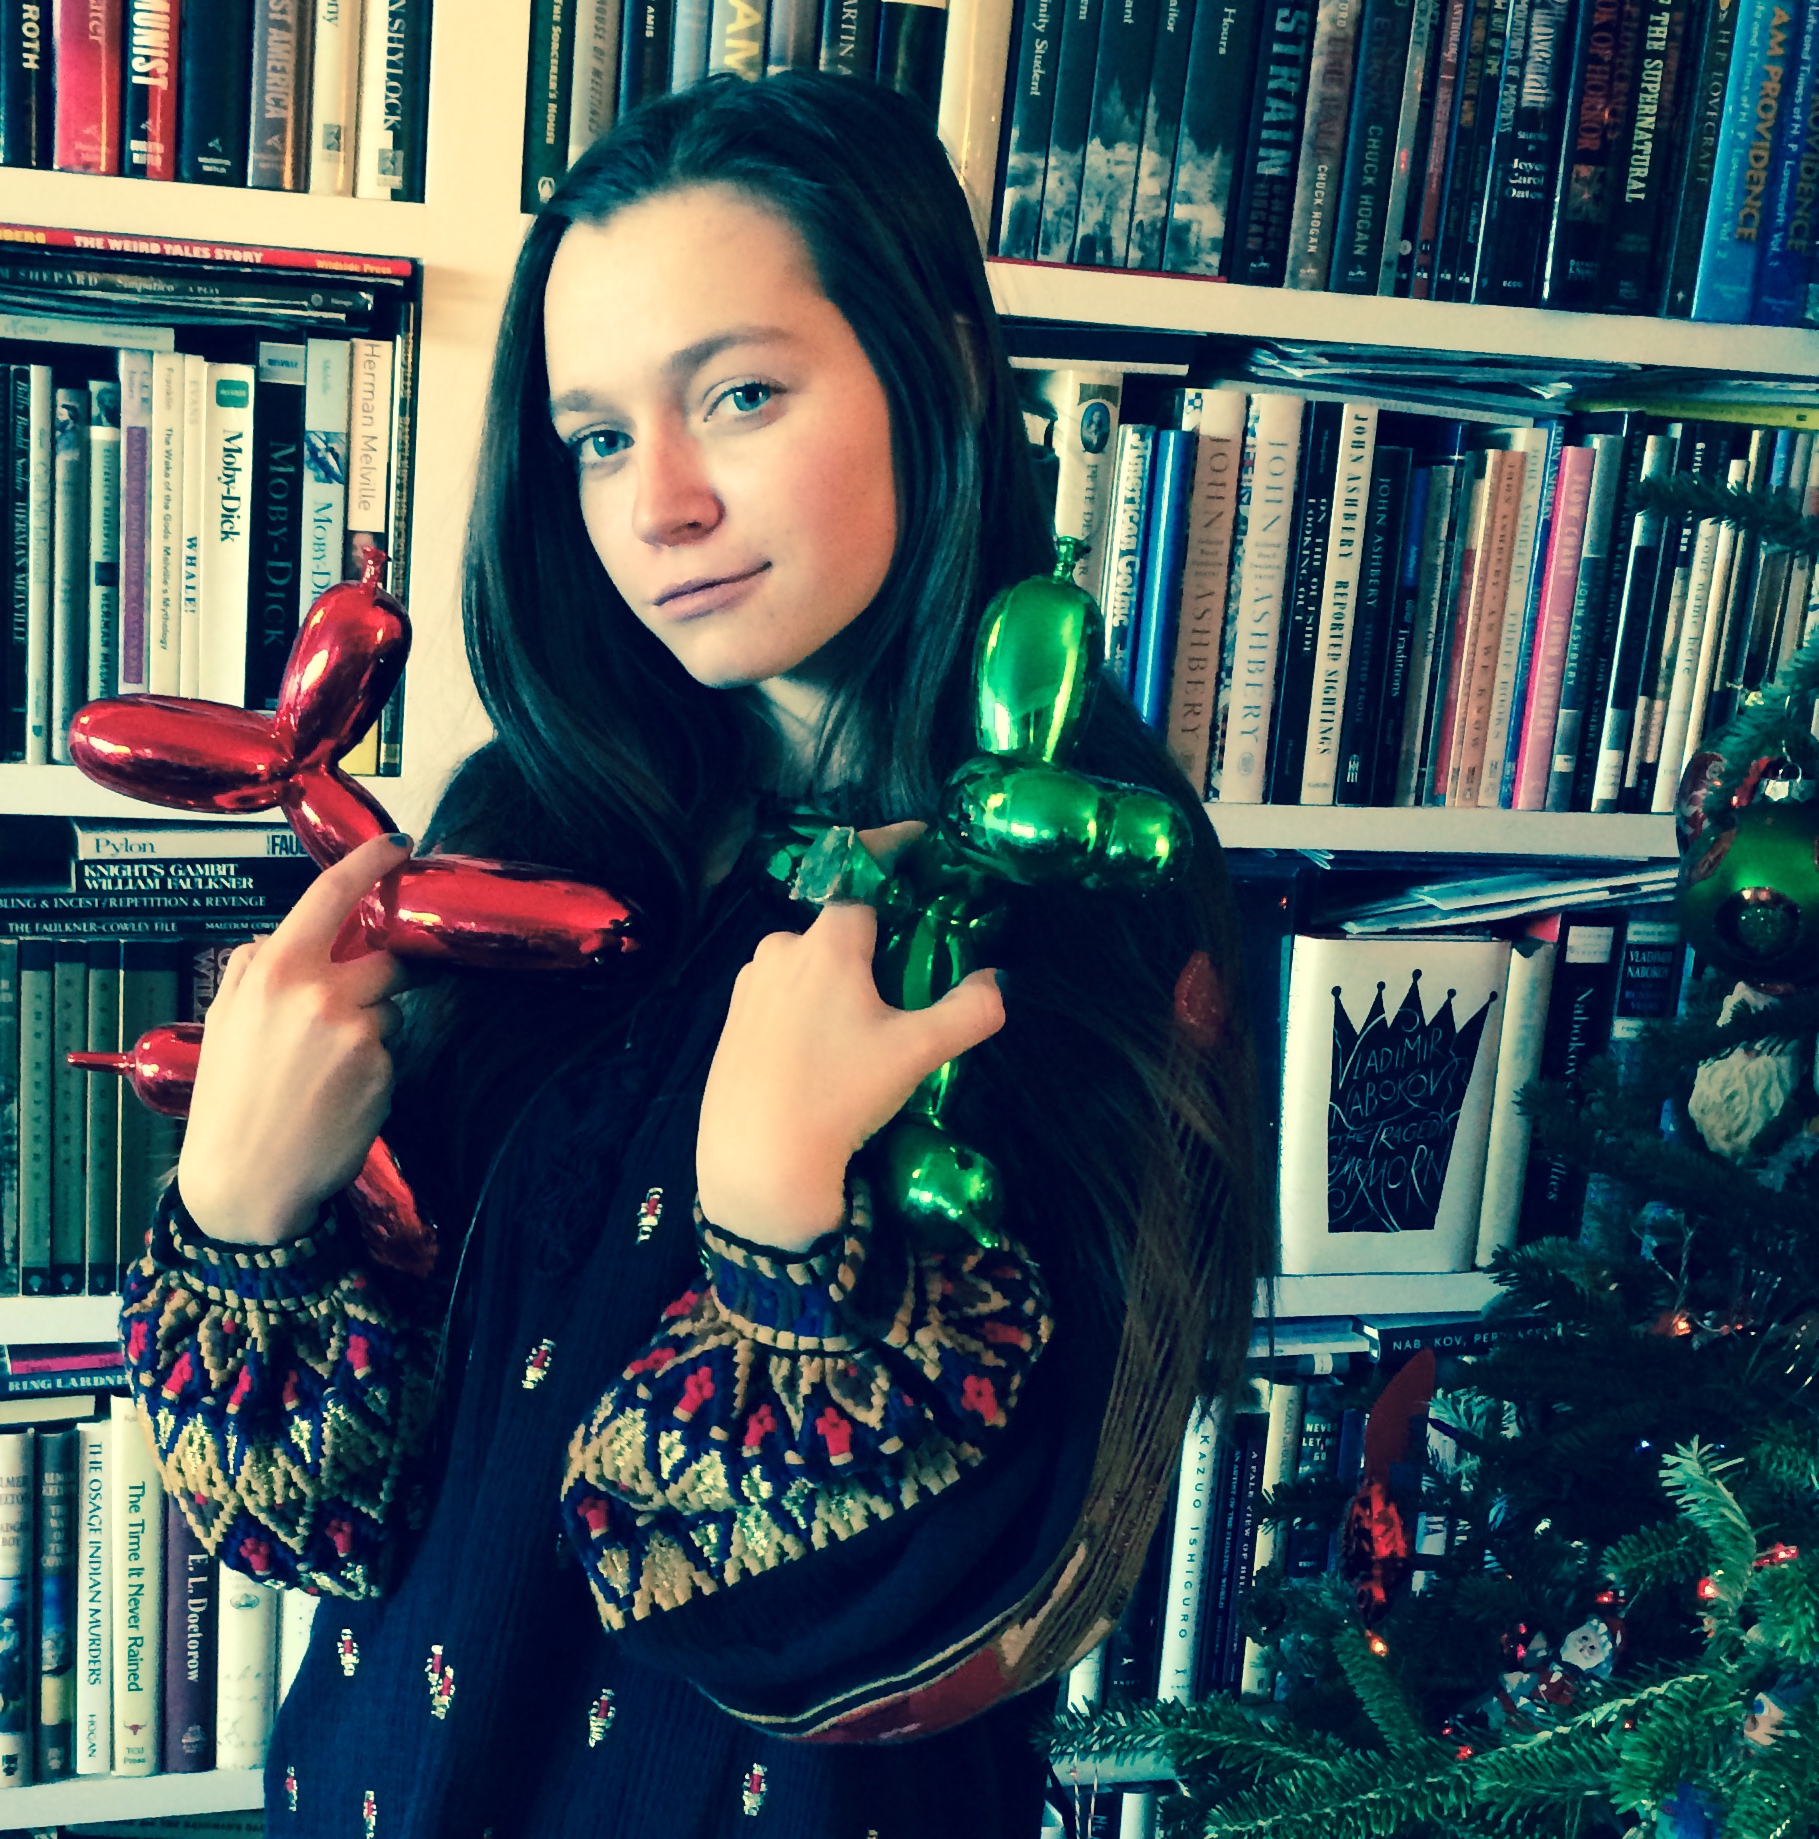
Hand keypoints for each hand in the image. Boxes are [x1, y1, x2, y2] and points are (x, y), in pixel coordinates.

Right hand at [176, 832, 415, 1246]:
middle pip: (384, 958)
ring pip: (392, 1006)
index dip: (370, 862)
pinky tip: (340, 1092)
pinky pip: (393, 1048)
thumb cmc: (233, 1101)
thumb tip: (283, 936)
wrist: (248, 1178)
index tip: (396, 845)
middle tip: (347, 1017)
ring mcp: (356, 1029)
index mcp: (275, 971)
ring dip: (374, 1027)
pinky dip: (375, 1064)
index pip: (332, 895)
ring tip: (327, 1068)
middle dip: (378, 979)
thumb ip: (255, 967)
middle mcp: (319, 993)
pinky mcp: (383, 1066)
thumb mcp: (227, 1018)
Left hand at [697, 824, 1004, 1250]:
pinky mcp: (733, 1021)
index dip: (892, 849)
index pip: (861, 871)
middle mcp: (781, 950)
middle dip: (874, 939)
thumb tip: (999, 985)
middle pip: (838, 925)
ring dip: (839, 976)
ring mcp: (750, 986)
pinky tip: (823, 1051)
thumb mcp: (917, 1054)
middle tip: (907, 976)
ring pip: (809, 962)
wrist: (757, 1162)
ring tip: (866, 1026)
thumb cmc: (839, 1095)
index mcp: (826, 943)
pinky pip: (782, 993)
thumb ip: (969, 1012)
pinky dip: (809, 1004)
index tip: (918, 841)